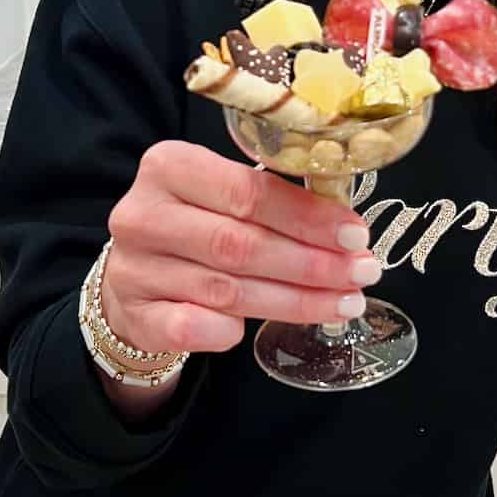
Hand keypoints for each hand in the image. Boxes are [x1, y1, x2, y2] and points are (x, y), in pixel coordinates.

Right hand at [101, 139, 379, 356]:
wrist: (134, 276)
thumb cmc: (196, 226)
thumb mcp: (223, 196)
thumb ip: (272, 199)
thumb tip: (346, 227)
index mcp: (170, 166)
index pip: (248, 191)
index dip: (308, 217)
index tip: (356, 235)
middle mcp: (144, 214)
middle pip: (242, 244)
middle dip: (312, 263)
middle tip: (362, 273)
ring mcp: (134, 268)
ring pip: (229, 291)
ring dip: (296, 300)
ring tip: (345, 302)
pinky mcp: (135, 315)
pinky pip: (195, 328)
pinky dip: (233, 330)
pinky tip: (267, 327)